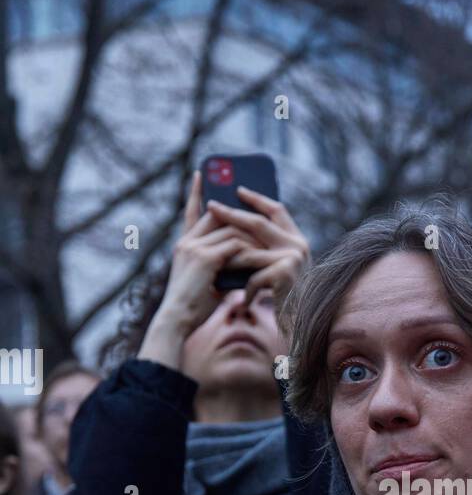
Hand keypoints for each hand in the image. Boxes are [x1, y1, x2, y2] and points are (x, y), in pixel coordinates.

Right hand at [138, 172, 246, 367]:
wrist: (177, 320)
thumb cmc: (192, 307)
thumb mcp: (207, 279)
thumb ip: (222, 263)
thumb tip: (245, 257)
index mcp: (184, 245)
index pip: (191, 211)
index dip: (195, 193)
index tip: (200, 174)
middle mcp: (187, 241)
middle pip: (218, 216)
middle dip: (241, 214)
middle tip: (262, 211)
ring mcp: (194, 247)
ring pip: (232, 231)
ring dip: (253, 237)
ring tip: (271, 243)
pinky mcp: (205, 257)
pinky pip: (236, 246)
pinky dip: (252, 251)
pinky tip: (265, 256)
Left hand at [206, 186, 309, 307]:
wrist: (306, 326)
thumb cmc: (291, 301)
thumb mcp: (281, 270)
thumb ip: (268, 250)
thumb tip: (239, 228)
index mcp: (298, 240)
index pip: (276, 210)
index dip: (257, 199)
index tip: (238, 189)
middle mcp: (299, 245)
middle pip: (257, 223)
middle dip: (232, 213)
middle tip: (211, 205)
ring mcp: (292, 258)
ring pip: (249, 251)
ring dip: (228, 257)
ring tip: (211, 258)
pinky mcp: (284, 274)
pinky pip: (253, 277)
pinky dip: (246, 290)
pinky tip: (243, 302)